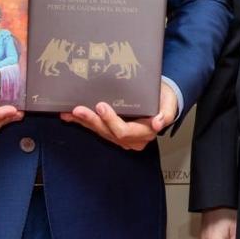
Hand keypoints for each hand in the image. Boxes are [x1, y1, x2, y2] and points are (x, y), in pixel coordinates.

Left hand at [59, 82, 177, 150]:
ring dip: (84, 122)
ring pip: (100, 131)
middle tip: (79, 109)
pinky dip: (83, 122)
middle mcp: (131, 138)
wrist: (162, 100)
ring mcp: (120, 136)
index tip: (101, 106)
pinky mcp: (112, 130)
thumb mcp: (169, 104)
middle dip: (92, 121)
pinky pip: (97, 128)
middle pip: (108, 133)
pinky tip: (70, 117)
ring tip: (70, 112)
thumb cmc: (164, 100)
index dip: (111, 121)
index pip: (124, 131)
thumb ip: (166, 113)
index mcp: (145, 133)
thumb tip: (158, 123)